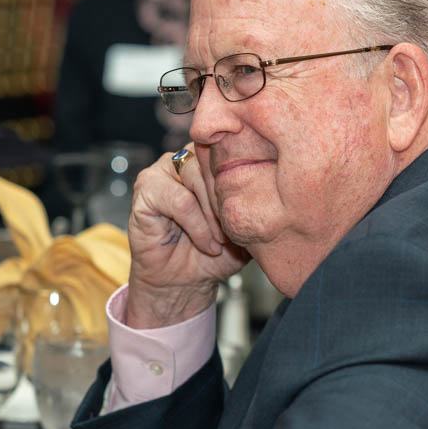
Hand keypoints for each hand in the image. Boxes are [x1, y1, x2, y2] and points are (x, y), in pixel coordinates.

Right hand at [124, 147, 248, 328]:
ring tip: (223, 240)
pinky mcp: (145, 189)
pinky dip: (197, 224)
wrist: (185, 282)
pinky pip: (179, 199)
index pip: (233, 146)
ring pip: (195, 175)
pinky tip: (208, 245)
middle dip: (229, 197)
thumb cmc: (216, 252)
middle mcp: (186, 156)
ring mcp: (162, 170)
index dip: (246, 177)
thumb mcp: (249, 226)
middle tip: (237, 229)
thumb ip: (261, 203)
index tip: (255, 209)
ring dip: (214, 212)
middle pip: (213, 158)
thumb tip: (282, 187)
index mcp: (211, 157)